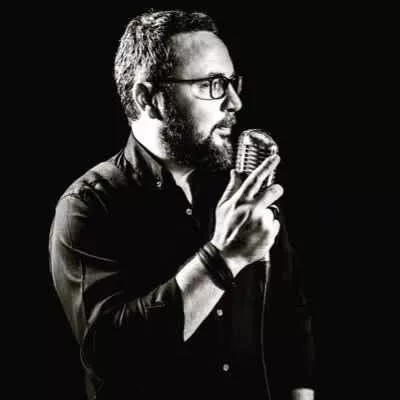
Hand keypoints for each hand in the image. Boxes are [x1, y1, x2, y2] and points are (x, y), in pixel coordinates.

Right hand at [211, 154, 282, 275]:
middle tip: (272, 194)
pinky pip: (274, 225)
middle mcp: (253, 209)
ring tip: (253, 227)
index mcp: (240, 201)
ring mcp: (263, 222)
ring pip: (272, 211)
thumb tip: (236, 171)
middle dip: (276, 190)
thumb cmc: (224, 228)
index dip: (267, 166)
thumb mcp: (223, 206)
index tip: (276, 157)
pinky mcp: (270, 233)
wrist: (227, 254)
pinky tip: (256, 234)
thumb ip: (232, 187)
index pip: (255, 179)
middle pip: (275, 191)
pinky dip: (268, 229)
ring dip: (266, 216)